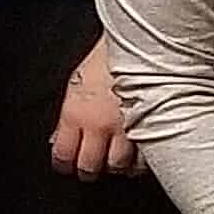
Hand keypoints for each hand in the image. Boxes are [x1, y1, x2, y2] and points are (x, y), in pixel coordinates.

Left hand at [50, 41, 140, 177]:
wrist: (144, 43)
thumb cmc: (110, 59)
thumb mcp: (77, 84)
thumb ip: (69, 117)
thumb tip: (59, 140)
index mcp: (76, 114)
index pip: (63, 155)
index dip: (64, 165)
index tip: (67, 166)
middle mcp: (100, 125)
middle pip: (91, 167)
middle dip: (91, 170)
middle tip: (94, 166)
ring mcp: (128, 129)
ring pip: (120, 167)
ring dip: (118, 166)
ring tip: (119, 159)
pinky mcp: (154, 129)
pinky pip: (147, 158)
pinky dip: (143, 160)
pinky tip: (141, 152)